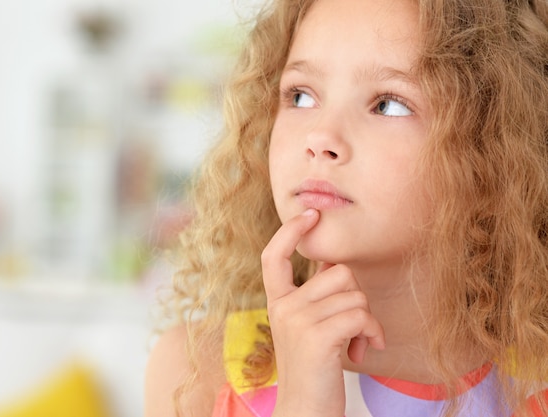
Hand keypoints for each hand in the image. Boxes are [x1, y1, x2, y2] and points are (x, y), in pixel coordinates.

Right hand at [261, 209, 385, 416]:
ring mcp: (297, 319)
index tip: (309, 214)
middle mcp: (283, 306)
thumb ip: (316, 297)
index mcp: (278, 302)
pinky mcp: (316, 335)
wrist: (305, 411)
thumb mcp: (307, 328)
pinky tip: (365, 351)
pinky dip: (372, 333)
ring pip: (355, 295)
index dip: (290, 232)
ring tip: (356, 343)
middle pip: (339, 273)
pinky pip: (361, 315)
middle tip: (353, 328)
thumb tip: (338, 267)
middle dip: (357, 299)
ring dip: (367, 321)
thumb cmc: (315, 370)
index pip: (273, 257)